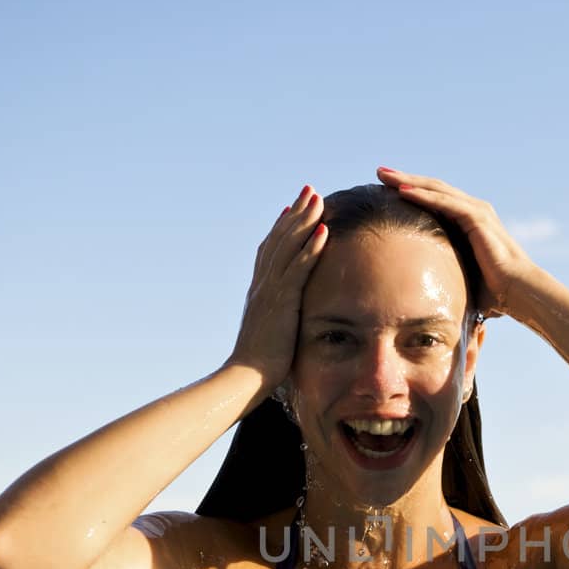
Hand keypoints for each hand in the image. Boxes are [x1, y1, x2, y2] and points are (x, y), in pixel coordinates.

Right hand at [228, 186, 328, 397]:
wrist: (245, 377)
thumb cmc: (258, 366)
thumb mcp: (269, 336)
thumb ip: (277, 321)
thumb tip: (283, 321)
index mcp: (260, 292)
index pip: (270, 252)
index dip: (280, 228)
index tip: (291, 209)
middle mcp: (262, 285)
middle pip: (279, 240)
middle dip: (295, 213)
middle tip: (309, 190)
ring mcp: (270, 291)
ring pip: (288, 247)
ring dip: (304, 220)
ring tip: (318, 198)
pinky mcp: (281, 301)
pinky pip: (298, 268)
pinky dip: (311, 248)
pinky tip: (323, 230)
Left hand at [376, 167, 539, 316]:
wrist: (520, 293)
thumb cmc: (496, 294)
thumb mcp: (463, 278)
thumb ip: (447, 276)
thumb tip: (425, 297)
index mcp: (470, 222)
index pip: (436, 200)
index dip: (412, 192)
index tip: (387, 189)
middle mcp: (474, 210)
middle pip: (433, 188)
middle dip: (405, 179)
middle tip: (380, 172)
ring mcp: (477, 212)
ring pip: (436, 190)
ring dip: (408, 181)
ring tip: (383, 175)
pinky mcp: (477, 218)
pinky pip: (445, 202)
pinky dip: (423, 195)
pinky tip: (402, 191)